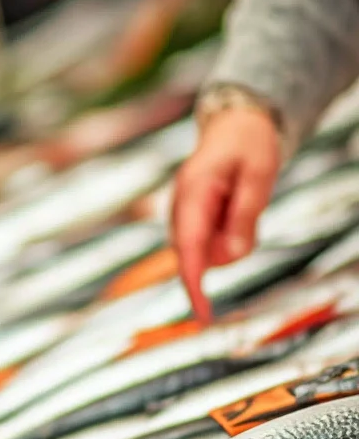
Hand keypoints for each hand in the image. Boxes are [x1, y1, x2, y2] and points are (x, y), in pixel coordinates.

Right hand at [171, 105, 280, 322]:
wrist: (235, 125)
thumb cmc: (248, 146)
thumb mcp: (259, 176)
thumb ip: (245, 216)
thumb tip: (233, 257)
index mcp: (193, 191)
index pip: (189, 247)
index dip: (193, 283)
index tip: (201, 312)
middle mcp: (180, 206)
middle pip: (198, 253)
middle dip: (225, 249)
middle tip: (249, 213)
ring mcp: (181, 212)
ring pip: (205, 250)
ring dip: (229, 240)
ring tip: (245, 203)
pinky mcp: (188, 218)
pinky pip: (208, 242)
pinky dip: (226, 235)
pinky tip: (235, 209)